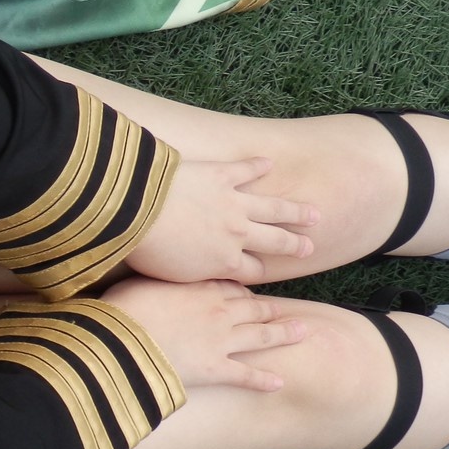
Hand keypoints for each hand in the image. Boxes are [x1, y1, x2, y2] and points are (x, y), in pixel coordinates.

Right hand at [100, 277, 305, 390]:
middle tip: (284, 310)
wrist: (123, 338)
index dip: (242, 291)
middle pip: (253, 308)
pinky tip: (279, 383)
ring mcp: (221, 341)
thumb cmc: (123, 307)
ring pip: (261, 336)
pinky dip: (263, 380)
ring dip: (283, 334)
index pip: (230, 287)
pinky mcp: (217, 369)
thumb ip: (153, 279)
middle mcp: (219, 311)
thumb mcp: (138, 281)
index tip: (249, 293)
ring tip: (302, 332)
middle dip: (270, 309)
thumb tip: (149, 271)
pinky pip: (246, 375)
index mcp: (200, 288)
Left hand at [127, 157, 317, 283]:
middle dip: (294, 245)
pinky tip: (269, 162)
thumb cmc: (143, 250)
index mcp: (223, 263)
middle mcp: (237, 234)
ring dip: (295, 210)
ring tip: (314, 213)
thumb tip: (196, 285)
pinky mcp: (220, 174)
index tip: (270, 269)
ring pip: (274, 208)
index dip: (263, 271)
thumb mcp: (169, 279)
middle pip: (275, 242)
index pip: (253, 272)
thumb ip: (191, 279)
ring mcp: (232, 202)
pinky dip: (258, 165)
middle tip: (309, 247)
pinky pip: (246, 169)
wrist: (134, 212)